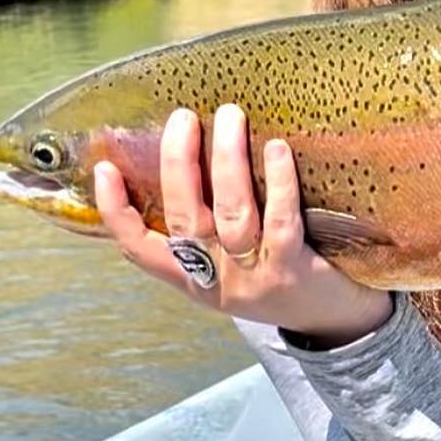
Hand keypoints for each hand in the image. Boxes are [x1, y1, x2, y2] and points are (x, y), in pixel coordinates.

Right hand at [93, 104, 391, 344]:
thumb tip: (187, 156)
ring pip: (231, 213)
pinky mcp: (294, 271)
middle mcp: (217, 280)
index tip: (104, 169)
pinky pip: (281, 221)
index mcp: (193, 280)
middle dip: (178, 163)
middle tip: (183, 117)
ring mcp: (254, 277)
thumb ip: (208, 229)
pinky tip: (277, 148)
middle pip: (185, 218)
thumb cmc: (279, 278)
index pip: (140, 249)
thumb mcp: (233, 266)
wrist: (335, 323)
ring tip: (229, 116)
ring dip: (227, 160)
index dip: (115, 211)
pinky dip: (277, 182)